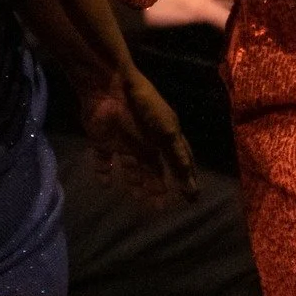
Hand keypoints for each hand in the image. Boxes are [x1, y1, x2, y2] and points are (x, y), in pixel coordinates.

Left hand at [76, 66, 197, 201]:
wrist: (109, 87)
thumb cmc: (143, 107)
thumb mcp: (167, 131)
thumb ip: (177, 158)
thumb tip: (193, 187)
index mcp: (163, 137)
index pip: (178, 161)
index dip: (185, 177)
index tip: (192, 197)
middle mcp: (145, 140)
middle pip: (153, 168)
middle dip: (158, 186)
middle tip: (159, 208)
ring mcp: (123, 140)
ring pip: (130, 167)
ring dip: (134, 182)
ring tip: (137, 199)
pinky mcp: (102, 140)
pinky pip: (102, 160)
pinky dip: (103, 172)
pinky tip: (105, 184)